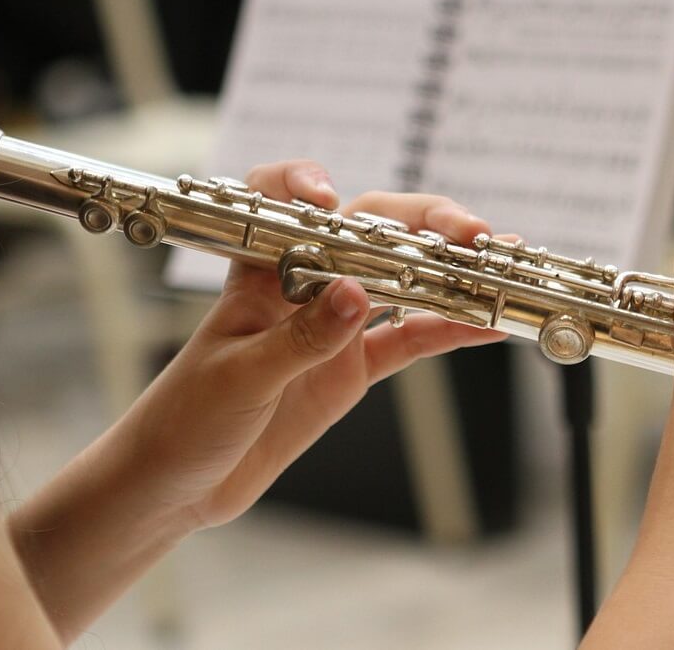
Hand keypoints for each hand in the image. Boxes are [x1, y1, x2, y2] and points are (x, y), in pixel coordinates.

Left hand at [121, 160, 505, 529]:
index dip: (306, 187)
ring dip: (448, 273)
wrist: (177, 485)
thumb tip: (356, 294)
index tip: (332, 200)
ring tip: (496, 268)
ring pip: (401, 282)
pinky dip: (447, 331)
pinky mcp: (352, 368)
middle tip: (470, 235)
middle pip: (369, 233)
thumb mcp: (240, 378)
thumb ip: (300, 338)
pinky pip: (409, 340)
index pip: (280, 204)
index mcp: (259, 275)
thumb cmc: (184, 420)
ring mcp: (333, 326)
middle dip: (422, 225)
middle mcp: (302, 286)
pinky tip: (486, 326)